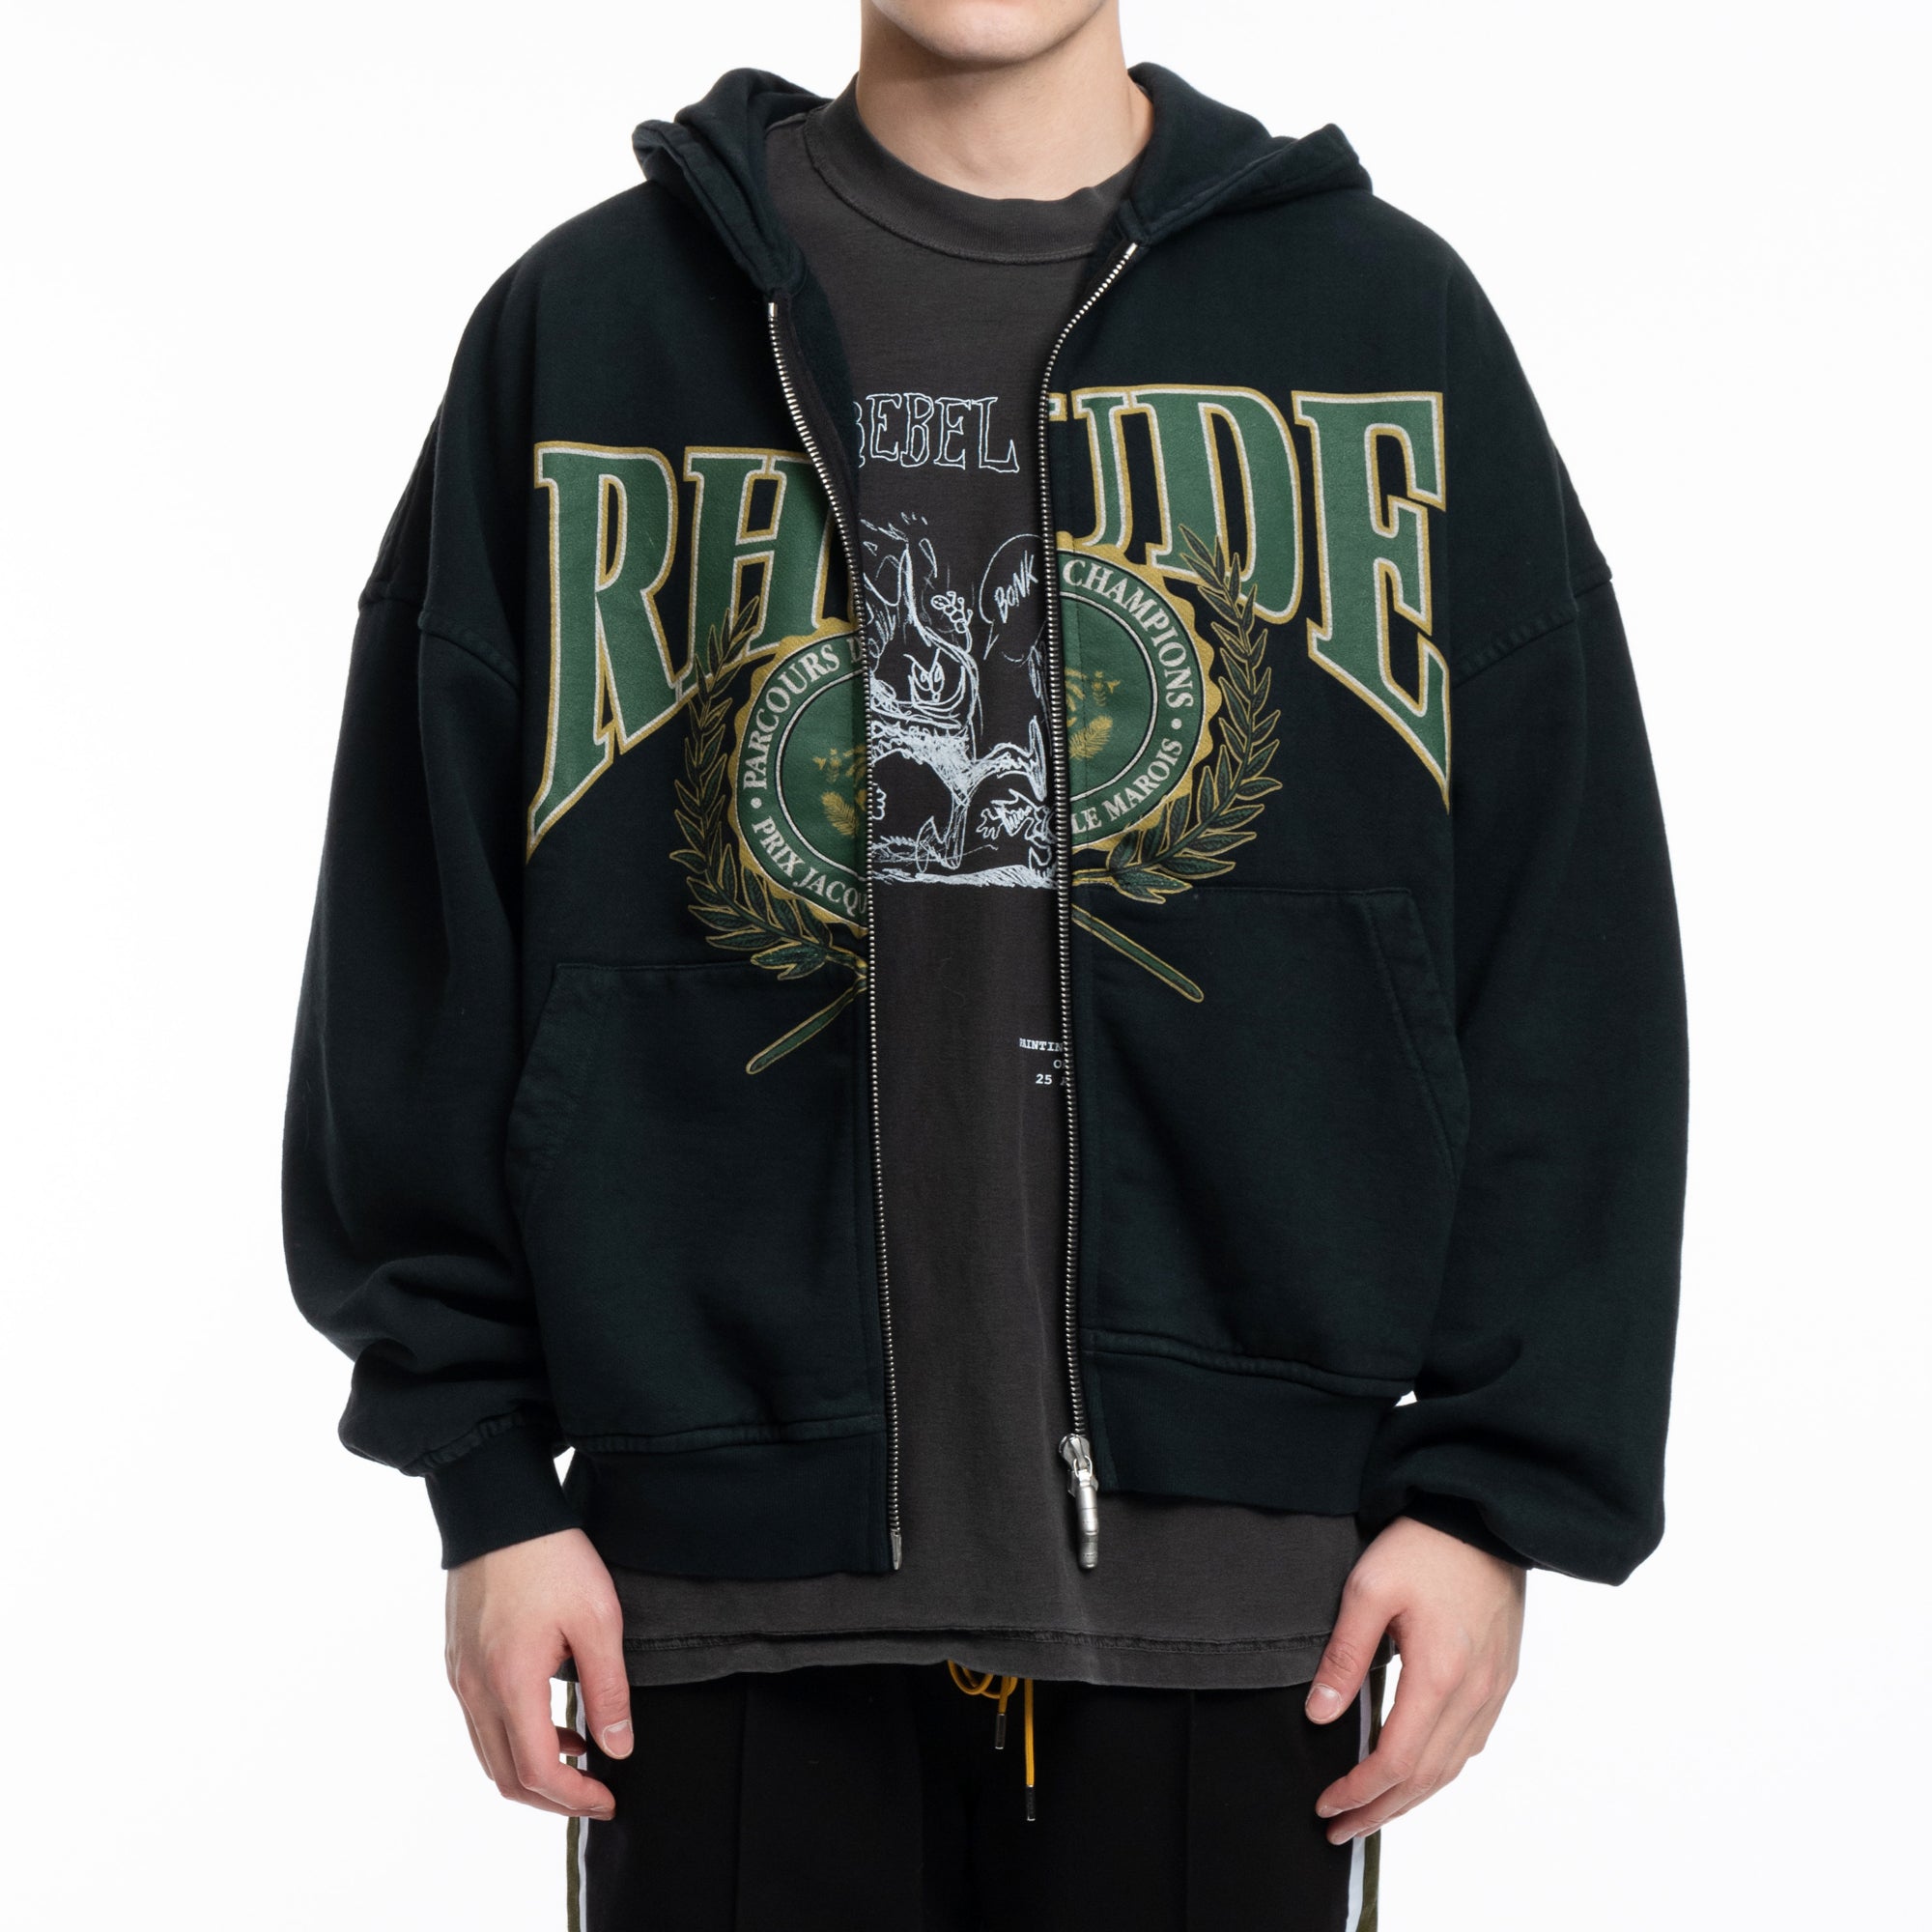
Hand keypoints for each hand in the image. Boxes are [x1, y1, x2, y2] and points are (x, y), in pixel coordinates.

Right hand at [444, 1527, 632, 1817]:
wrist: (498, 1509)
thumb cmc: (552, 1557)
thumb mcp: (597, 1618)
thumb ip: (608, 1688)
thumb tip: (619, 1749)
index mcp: (510, 1682)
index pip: (537, 1770)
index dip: (574, 1797)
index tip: (609, 1800)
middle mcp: (475, 1689)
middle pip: (505, 1776)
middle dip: (553, 1798)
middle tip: (596, 1795)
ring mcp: (460, 1676)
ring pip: (488, 1754)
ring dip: (531, 1770)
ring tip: (580, 1759)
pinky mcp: (457, 1660)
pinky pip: (480, 1723)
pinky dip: (514, 1740)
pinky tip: (552, 1720)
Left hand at [1304, 1515, 1524, 1844]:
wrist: (1485, 1514)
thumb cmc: (1423, 1545)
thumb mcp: (1368, 1589)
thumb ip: (1344, 1655)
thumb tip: (1321, 1715)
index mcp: (1440, 1676)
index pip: (1396, 1760)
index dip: (1359, 1790)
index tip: (1324, 1804)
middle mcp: (1474, 1693)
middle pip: (1426, 1778)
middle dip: (1380, 1810)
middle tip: (1339, 1830)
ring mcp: (1494, 1688)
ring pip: (1453, 1767)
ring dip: (1411, 1799)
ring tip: (1373, 1812)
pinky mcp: (1501, 1675)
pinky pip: (1472, 1743)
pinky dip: (1440, 1771)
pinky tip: (1418, 1774)